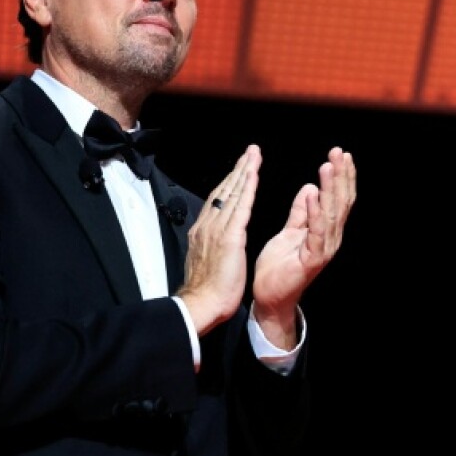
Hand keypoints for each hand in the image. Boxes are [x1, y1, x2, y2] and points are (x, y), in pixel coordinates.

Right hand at [178, 146, 261, 335]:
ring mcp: (217, 229)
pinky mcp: (229, 237)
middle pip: (224, 190)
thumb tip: (215, 238)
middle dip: (238, 169)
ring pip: (232, 193)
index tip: (239, 169)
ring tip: (254, 155)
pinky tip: (254, 175)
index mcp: (203, 231)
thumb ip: (211, 244)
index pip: (218, 200)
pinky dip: (247, 189)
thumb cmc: (206, 290)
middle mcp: (208, 225)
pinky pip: (240, 207)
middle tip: (250, 151)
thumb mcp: (207, 260)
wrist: (201, 304)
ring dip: (244, 172)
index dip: (229, 183)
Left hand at [251, 147, 355, 348]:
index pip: (338, 198)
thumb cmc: (279, 266)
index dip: (341, 176)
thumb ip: (301, 212)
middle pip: (340, 202)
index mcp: (325, 230)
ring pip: (331, 213)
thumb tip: (310, 187)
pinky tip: (314, 194)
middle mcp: (330, 238)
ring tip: (328, 166)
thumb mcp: (290, 231)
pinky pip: (316, 231)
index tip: (340, 154)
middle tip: (339, 152)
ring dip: (330, 188)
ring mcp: (323, 249)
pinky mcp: (312, 259)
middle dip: (340, 176)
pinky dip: (315, 212)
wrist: (270, 296)